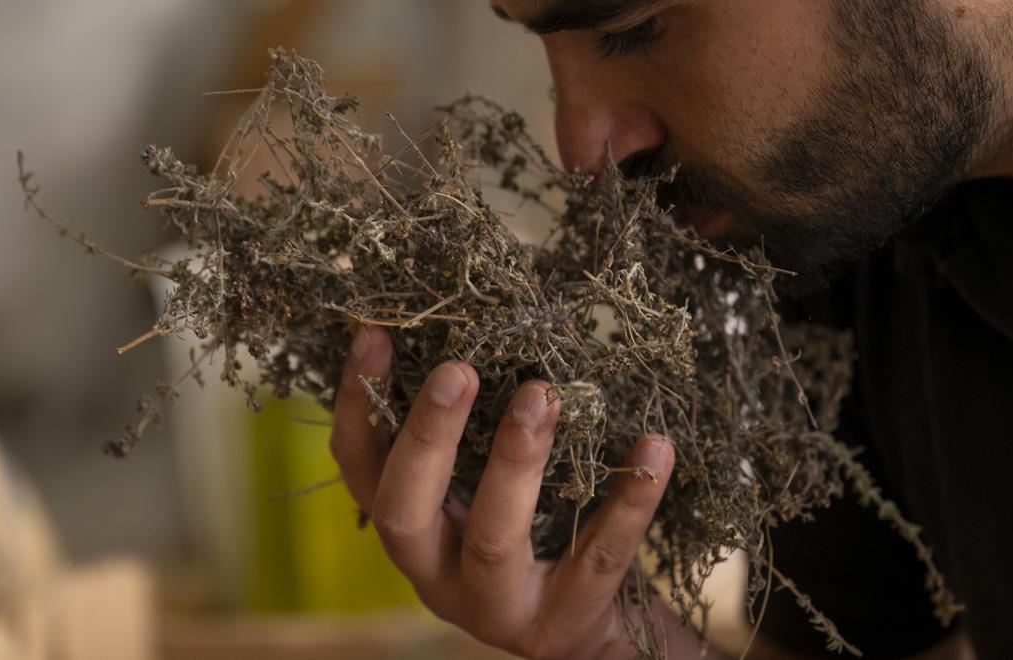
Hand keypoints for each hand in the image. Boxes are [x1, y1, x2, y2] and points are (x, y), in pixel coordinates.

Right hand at [330, 326, 696, 659]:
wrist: (585, 631)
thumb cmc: (528, 535)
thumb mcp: (478, 490)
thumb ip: (464, 436)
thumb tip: (467, 325)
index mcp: (410, 530)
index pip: (359, 468)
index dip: (357, 402)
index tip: (374, 334)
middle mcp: (438, 573)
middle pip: (405, 511)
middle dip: (427, 437)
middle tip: (456, 369)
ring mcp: (501, 604)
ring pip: (495, 539)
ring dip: (516, 461)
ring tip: (542, 394)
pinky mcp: (567, 617)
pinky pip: (600, 556)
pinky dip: (629, 500)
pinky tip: (655, 446)